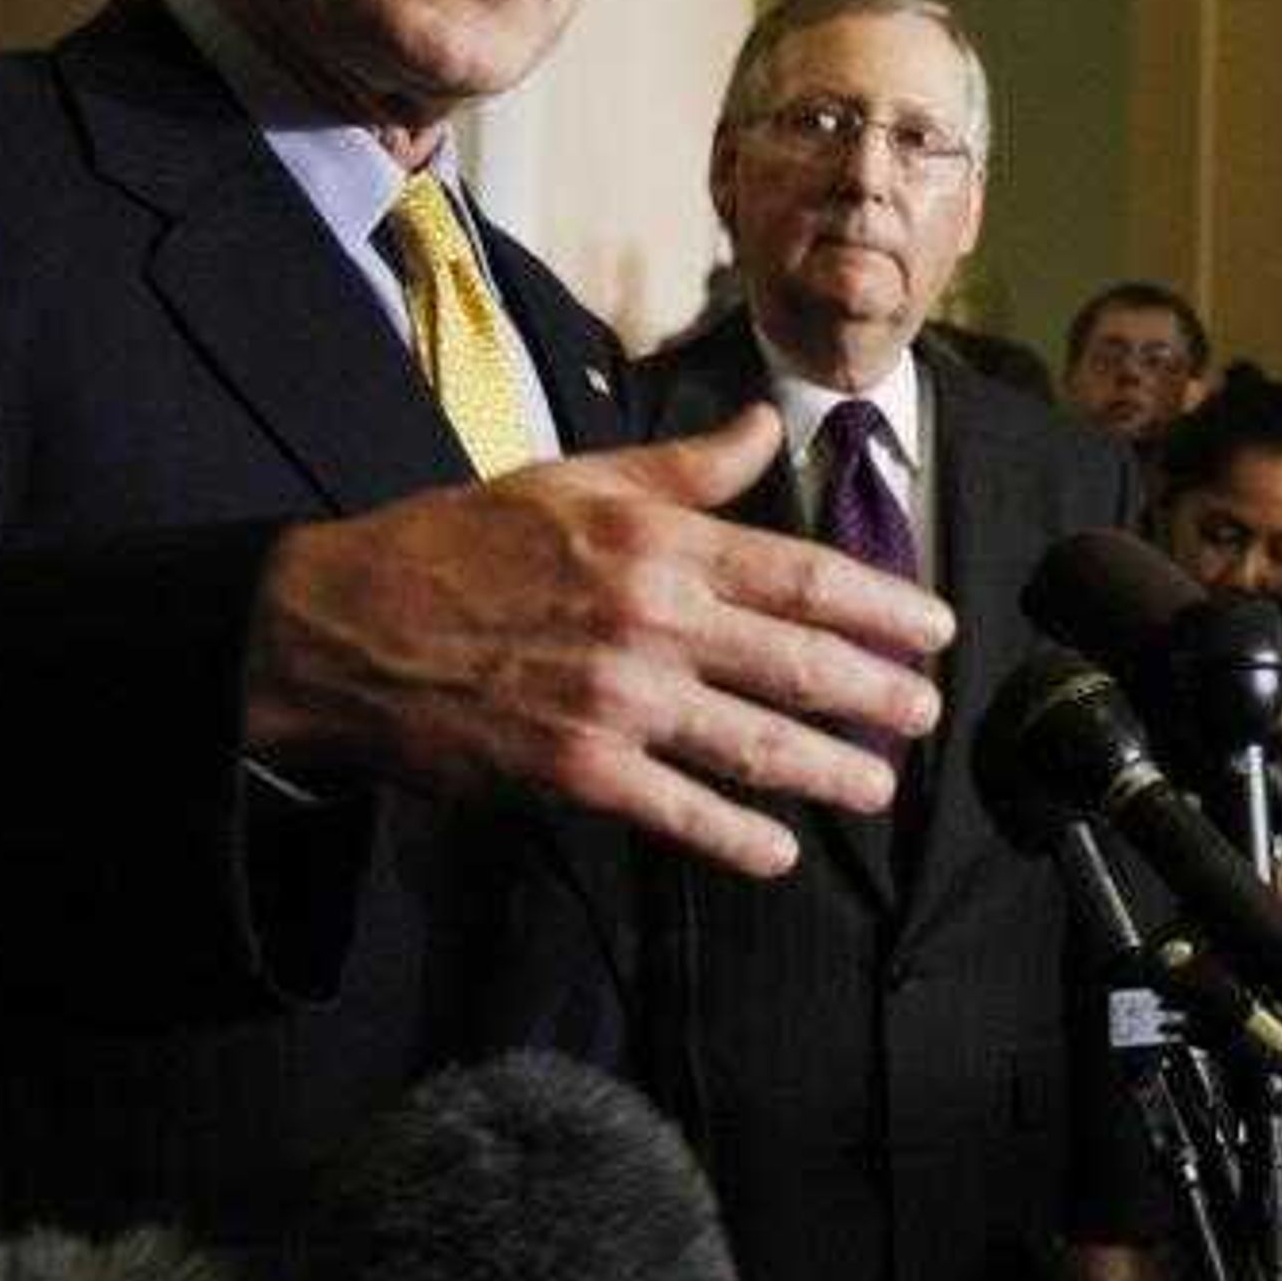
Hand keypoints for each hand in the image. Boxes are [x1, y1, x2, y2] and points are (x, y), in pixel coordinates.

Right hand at [241, 404, 953, 878]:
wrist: (344, 624)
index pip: (802, 575)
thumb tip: (767, 427)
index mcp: (658, 543)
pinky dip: (735, 838)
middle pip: (798, 663)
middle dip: (878, 693)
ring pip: (754, 744)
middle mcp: (651, 619)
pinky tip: (779, 853)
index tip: (937, 629)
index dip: (883, 606)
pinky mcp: (576, 768)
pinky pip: (678, 811)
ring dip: (830, 771)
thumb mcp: (575, 479)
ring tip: (879, 789)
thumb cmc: (461, 543)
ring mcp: (616, 700)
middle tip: (927, 714)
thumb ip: (687, 466)